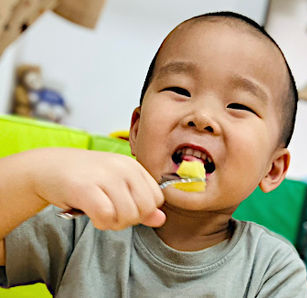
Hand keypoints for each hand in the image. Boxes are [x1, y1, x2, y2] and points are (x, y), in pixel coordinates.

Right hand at [29, 148, 164, 229]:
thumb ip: (140, 203)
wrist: (47, 167)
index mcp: (133, 166)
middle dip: (130, 219)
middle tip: (112, 214)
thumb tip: (161, 219)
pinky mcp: (85, 187)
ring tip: (100, 213)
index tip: (125, 208)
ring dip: (113, 223)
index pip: (157, 198)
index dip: (143, 211)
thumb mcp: (117, 186)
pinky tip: (91, 214)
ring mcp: (105, 176)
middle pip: (145, 209)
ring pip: (127, 215)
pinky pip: (106, 216)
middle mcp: (123, 168)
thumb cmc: (85, 178)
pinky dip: (100, 222)